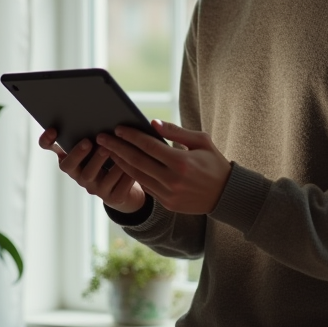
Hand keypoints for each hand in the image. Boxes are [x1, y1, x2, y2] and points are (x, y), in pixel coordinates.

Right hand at [38, 128, 147, 212]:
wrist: (131, 185)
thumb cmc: (115, 157)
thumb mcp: (105, 142)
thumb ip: (99, 130)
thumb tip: (104, 110)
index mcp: (72, 156)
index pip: (49, 147)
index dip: (47, 140)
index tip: (53, 129)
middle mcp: (78, 173)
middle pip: (69, 165)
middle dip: (78, 153)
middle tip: (88, 141)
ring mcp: (94, 187)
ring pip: (92, 176)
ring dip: (100, 162)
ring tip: (111, 150)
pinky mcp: (112, 197)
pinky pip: (115, 186)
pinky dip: (122, 174)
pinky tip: (130, 165)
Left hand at [96, 120, 231, 214]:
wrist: (226, 195)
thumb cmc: (214, 163)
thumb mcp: (201, 141)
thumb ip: (175, 131)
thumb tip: (152, 123)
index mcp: (181, 162)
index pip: (148, 146)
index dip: (131, 136)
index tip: (117, 128)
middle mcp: (172, 179)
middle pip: (137, 161)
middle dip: (116, 148)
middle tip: (101, 138)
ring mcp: (169, 193)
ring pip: (137, 176)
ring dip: (120, 162)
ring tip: (107, 150)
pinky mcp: (167, 203)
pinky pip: (145, 187)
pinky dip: (132, 175)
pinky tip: (122, 165)